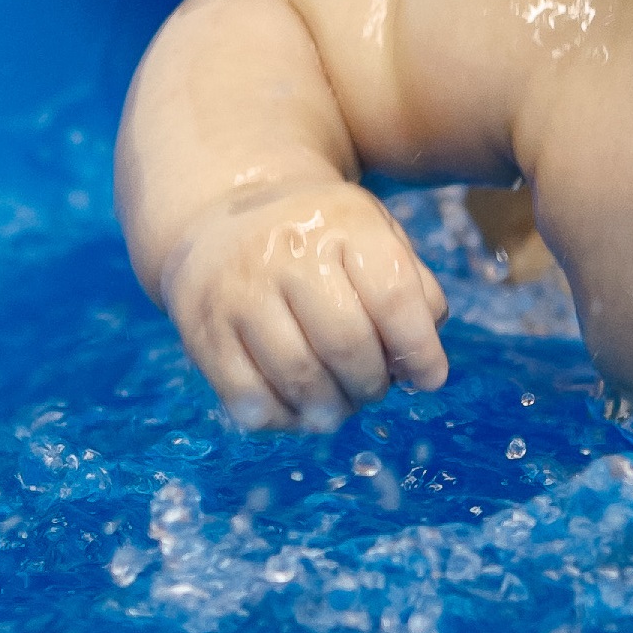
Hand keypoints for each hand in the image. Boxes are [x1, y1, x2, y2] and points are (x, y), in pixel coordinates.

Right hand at [160, 181, 448, 429]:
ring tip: (340, 406)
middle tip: (374, 391)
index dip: (419, 350)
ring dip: (331, 409)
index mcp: (343, 223)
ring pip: (297, 376)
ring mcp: (238, 291)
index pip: (393, 297)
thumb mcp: (374, 235)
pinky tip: (297, 410)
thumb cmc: (319, 240)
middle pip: (346, 343)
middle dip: (372, 385)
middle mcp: (286, 251)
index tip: (429, 378)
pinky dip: (282, 419)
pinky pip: (247, 397)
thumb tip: (426, 367)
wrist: (220, 213)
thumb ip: (414, 290)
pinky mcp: (202, 330)